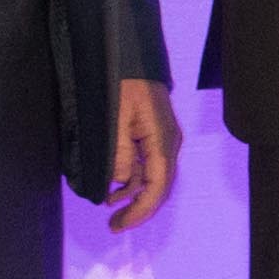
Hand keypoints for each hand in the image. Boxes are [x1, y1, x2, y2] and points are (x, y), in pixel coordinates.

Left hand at [103, 78, 180, 226]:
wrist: (128, 53)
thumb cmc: (121, 82)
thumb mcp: (114, 117)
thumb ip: (118, 152)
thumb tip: (119, 183)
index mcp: (162, 141)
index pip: (157, 187)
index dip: (140, 210)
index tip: (119, 225)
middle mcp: (168, 143)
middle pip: (159, 187)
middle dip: (138, 209)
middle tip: (114, 225)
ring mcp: (163, 138)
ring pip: (153, 178)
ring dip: (134, 195)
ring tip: (110, 206)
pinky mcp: (154, 134)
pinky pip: (147, 165)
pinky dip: (133, 180)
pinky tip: (116, 187)